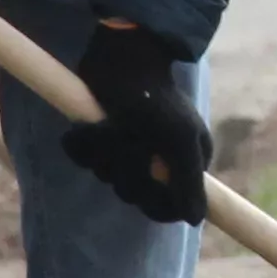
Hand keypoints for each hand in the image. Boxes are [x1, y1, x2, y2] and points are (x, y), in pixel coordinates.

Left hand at [58, 18, 213, 225]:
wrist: (122, 58)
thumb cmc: (156, 98)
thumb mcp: (179, 140)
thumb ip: (188, 182)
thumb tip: (195, 220)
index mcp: (184, 162)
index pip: (170, 206)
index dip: (155, 201)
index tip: (144, 181)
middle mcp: (157, 160)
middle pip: (135, 193)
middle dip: (124, 168)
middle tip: (128, 141)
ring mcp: (127, 149)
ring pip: (106, 175)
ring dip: (101, 152)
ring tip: (108, 125)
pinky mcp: (101, 138)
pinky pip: (84, 159)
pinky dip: (81, 144)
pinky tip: (87, 127)